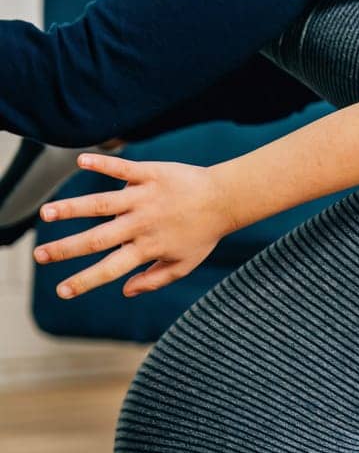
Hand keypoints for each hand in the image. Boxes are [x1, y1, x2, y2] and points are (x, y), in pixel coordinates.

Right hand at [33, 153, 234, 298]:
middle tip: (39, 255)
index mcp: (148, 248)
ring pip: (103, 204)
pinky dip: (103, 164)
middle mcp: (142, 224)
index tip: (61, 291)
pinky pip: (124, 169)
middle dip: (66, 248)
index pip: (110, 269)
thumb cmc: (204, 233)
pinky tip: (80, 161)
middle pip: (98, 239)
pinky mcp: (151, 174)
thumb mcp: (185, 263)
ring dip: (73, 208)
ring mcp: (145, 198)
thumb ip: (154, 279)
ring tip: (46, 213)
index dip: (85, 281)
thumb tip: (123, 291)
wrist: (227, 199)